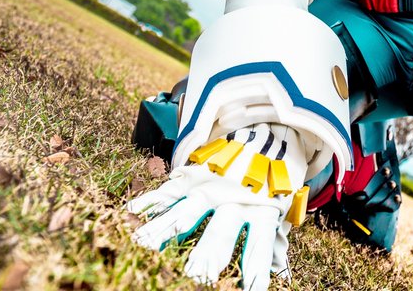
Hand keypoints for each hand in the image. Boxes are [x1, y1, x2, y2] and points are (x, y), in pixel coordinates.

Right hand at [128, 123, 310, 289]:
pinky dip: (150, 202)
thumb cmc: (274, 184)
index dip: (254, 273)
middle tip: (194, 279)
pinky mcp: (193, 176)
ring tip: (145, 252)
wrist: (269, 135)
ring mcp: (212, 187)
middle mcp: (235, 200)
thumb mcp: (281, 212)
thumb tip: (279, 276)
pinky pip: (168, 191)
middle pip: (217, 235)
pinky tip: (131, 212)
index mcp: (263, 212)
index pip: (258, 248)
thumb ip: (273, 244)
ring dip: (165, 234)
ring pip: (185, 213)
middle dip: (205, 260)